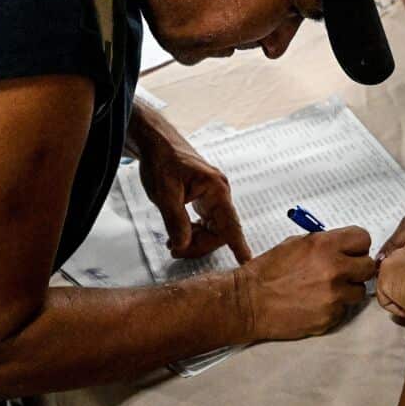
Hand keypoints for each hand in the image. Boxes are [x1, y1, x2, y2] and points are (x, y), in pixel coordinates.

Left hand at [138, 126, 252, 263]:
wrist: (157, 144)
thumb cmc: (162, 160)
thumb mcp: (164, 193)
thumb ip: (176, 221)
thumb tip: (183, 245)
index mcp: (215, 189)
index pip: (231, 223)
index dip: (238, 244)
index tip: (247, 261)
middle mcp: (220, 193)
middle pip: (220, 232)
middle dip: (199, 245)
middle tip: (175, 250)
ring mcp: (214, 197)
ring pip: (212, 230)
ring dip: (195, 240)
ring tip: (173, 244)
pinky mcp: (206, 199)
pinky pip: (206, 224)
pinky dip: (193, 233)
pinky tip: (179, 235)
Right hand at [236, 227, 376, 340]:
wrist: (249, 302)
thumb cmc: (269, 270)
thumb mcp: (295, 244)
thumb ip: (323, 243)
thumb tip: (343, 247)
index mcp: (325, 245)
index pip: (363, 239)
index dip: (357, 245)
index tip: (350, 251)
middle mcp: (334, 269)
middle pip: (368, 266)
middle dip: (357, 268)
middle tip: (343, 271)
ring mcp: (334, 296)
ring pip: (359, 291)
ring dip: (348, 289)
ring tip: (327, 289)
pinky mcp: (331, 317)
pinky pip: (344, 310)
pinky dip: (334, 307)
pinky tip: (316, 303)